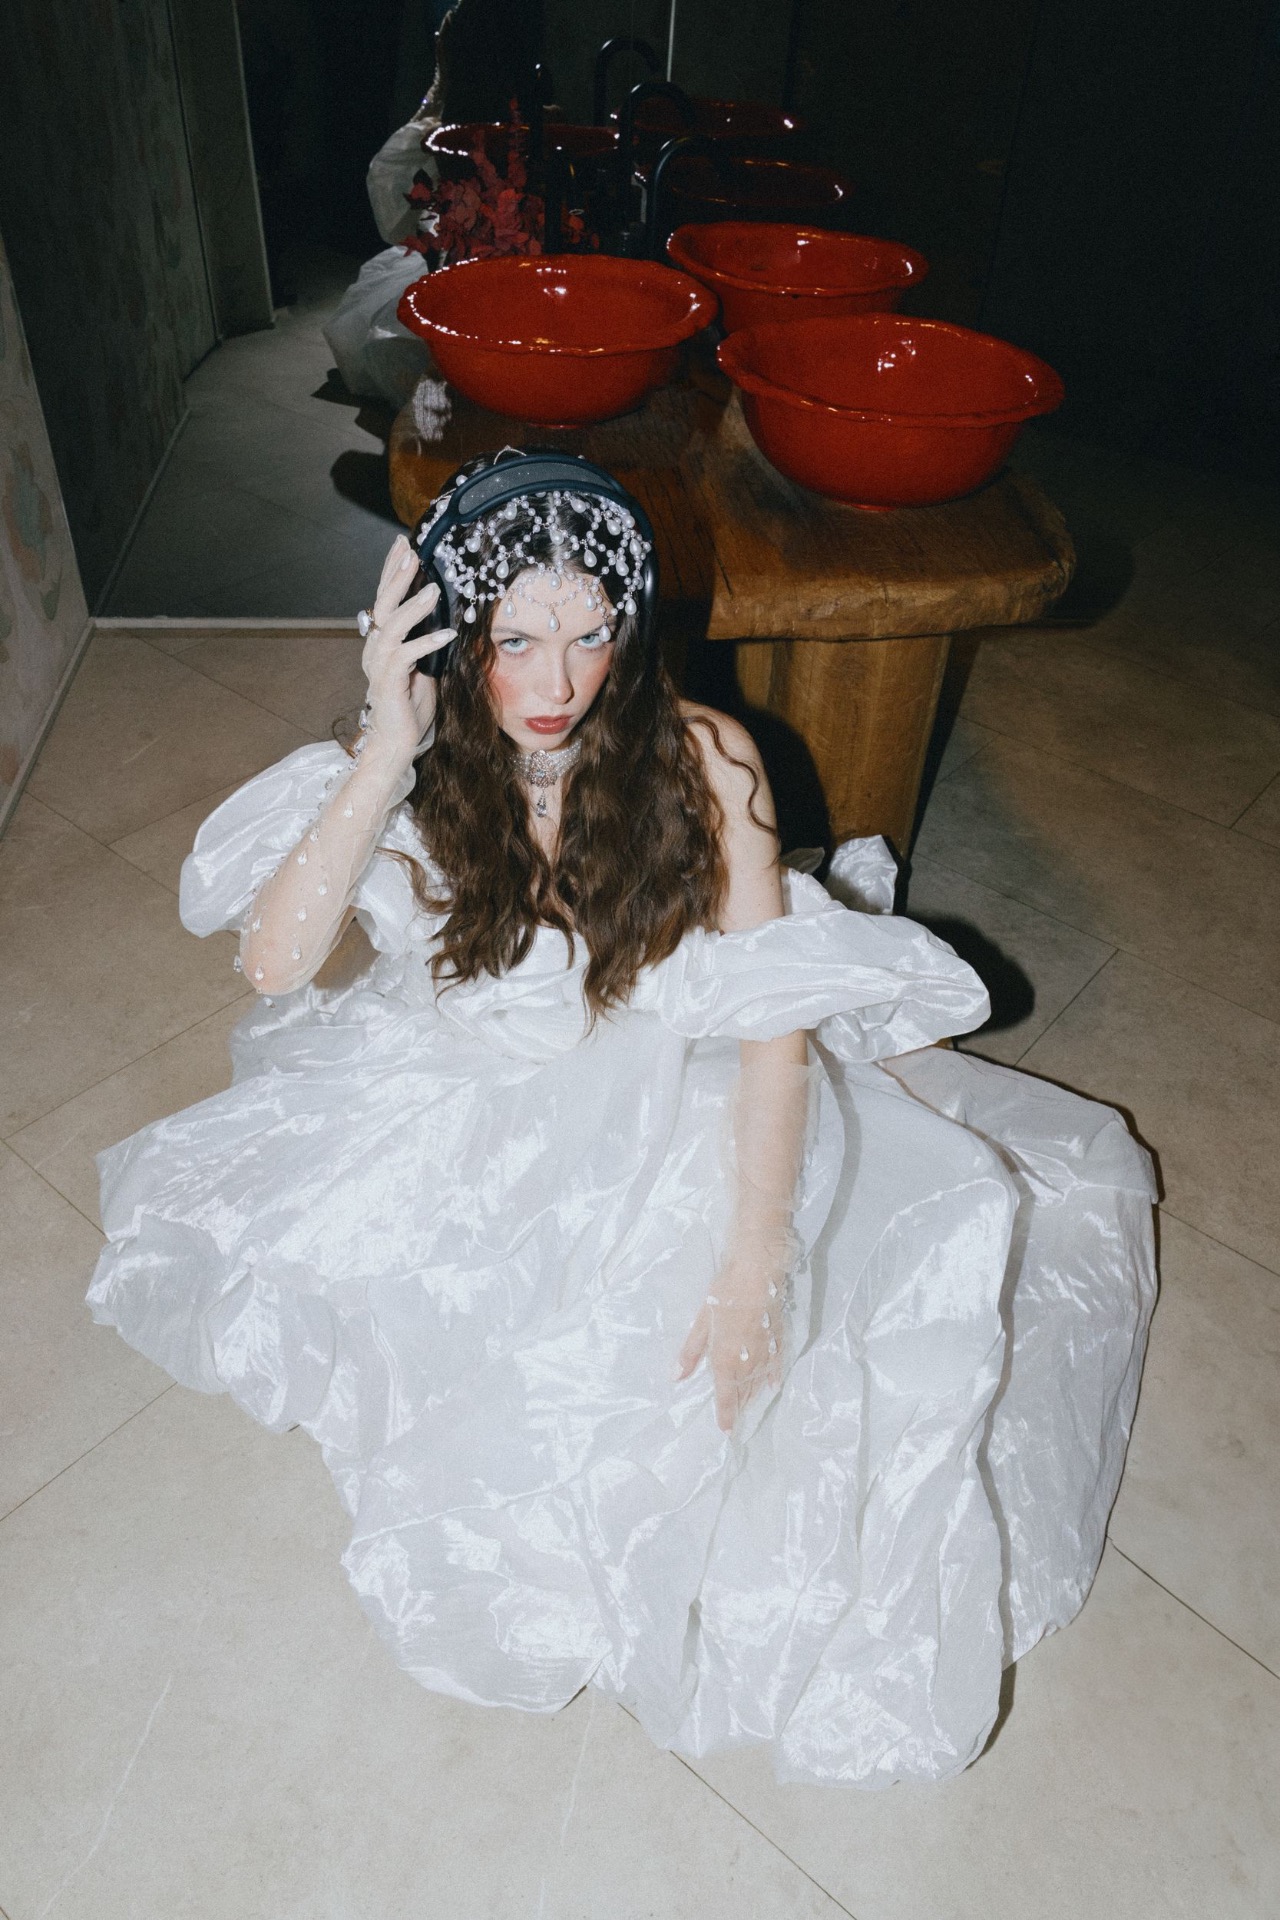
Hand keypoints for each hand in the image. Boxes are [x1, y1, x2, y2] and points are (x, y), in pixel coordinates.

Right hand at [360, 535, 455, 768]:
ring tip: (433, 589)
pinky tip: (446, 634)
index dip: (393, 571)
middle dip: (397, 576)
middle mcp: (375, 649)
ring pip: (392, 626)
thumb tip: (450, 619)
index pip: (385, 599)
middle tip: (411, 551)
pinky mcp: (388, 682)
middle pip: (383, 604)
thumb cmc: (411, 707)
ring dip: (413, 606)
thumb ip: (429, 643)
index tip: (404, 545)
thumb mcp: (425, 667)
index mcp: (381, 642)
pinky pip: (406, 656)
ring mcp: (379, 665)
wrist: (396, 742)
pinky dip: (426, 643)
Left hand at [674, 1250, 786, 1433]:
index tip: (726, 1431)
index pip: (725, 1397)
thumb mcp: (701, 1323)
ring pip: (760, 1383)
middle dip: (739, 1406)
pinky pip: (776, 1367)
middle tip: (736, 1418)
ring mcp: (766, 1355)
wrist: (758, 1276)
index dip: (726, 1415)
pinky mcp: (778, 1342)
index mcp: (725, 1361)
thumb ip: (691, 1352)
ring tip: (750, 1404)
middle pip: (744, 1393)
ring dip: (754, 1395)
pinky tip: (772, 1385)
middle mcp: (747, 1364)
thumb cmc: (724, 1295)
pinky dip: (772, 1378)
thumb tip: (676, 1377)